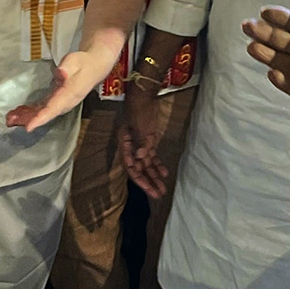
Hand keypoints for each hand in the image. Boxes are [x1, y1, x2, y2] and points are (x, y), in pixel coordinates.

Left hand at [6, 50, 104, 131]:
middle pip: (45, 114)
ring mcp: (61, 104)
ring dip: (26, 116)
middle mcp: (65, 103)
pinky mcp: (56, 101)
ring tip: (10, 118)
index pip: (53, 109)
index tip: (28, 126)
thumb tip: (60, 73)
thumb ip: (67, 67)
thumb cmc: (83, 63)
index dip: (40, 118)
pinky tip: (18, 112)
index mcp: (69, 94)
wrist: (93, 68)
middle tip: (10, 121)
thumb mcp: (75, 60)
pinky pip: (42, 110)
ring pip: (42, 113)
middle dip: (28, 119)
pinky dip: (30, 112)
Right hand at [116, 82, 167, 197]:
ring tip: (163, 188)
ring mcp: (139, 143)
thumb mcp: (140, 126)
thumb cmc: (140, 109)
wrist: (144, 94)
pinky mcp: (147, 140)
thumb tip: (141, 159)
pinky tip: (164, 173)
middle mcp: (131, 147)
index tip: (150, 190)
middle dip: (149, 181)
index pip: (132, 167)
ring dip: (154, 175)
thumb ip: (141, 143)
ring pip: (146, 163)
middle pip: (139, 168)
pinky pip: (151, 156)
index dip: (140, 180)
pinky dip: (157, 164)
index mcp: (125, 144)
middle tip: (158, 194)